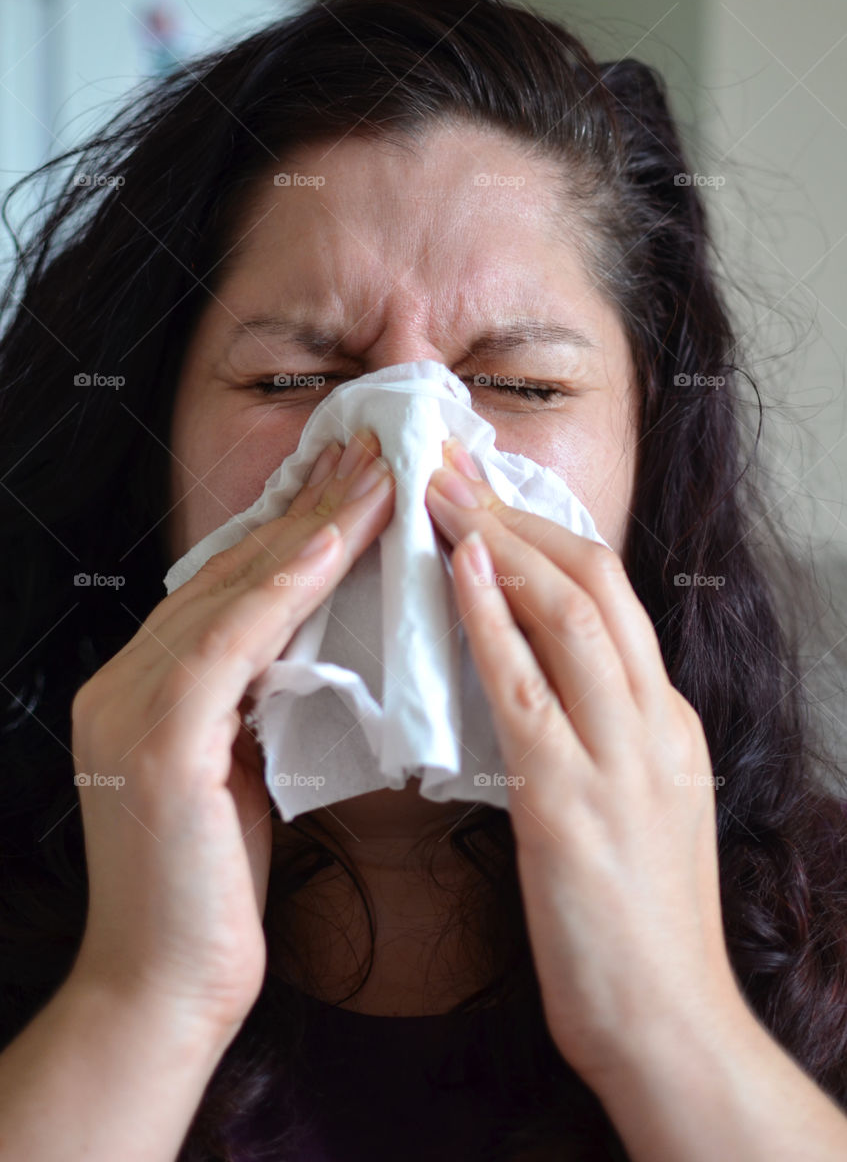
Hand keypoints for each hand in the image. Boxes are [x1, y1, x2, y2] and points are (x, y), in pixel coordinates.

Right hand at [70, 429, 394, 1039]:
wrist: (164, 992)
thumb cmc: (209, 892)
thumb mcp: (232, 772)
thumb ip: (250, 702)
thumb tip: (307, 643)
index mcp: (141, 688)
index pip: (229, 587)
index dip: (294, 527)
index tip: (354, 479)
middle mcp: (123, 682)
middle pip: (232, 573)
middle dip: (310, 506)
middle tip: (375, 448)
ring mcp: (130, 706)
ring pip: (234, 592)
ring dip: (313, 527)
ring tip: (376, 474)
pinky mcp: (156, 741)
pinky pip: (230, 643)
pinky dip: (284, 586)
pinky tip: (333, 541)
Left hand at [425, 436, 743, 1088]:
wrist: (672, 1028)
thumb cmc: (639, 931)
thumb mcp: (636, 812)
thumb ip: (597, 742)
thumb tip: (531, 687)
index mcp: (667, 722)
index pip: (612, 597)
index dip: (547, 534)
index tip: (490, 493)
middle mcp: (655, 722)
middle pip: (597, 581)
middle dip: (523, 513)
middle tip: (455, 461)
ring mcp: (622, 758)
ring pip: (572, 613)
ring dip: (503, 541)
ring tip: (443, 488)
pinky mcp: (575, 805)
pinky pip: (529, 690)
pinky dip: (494, 620)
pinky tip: (459, 571)